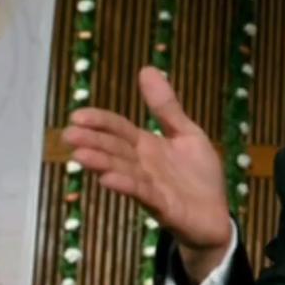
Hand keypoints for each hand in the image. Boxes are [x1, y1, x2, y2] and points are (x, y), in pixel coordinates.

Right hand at [62, 66, 231, 283]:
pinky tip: (109, 179)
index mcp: (148, 147)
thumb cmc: (199, 176)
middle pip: (115, 150)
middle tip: (68, 135)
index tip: (77, 115)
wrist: (216, 216)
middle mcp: (143, 166)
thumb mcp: (187, 134)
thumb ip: (166, 108)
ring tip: (80, 156)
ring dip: (103, 164)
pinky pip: (144, 194)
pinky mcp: (164, 206)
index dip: (100, 122)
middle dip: (93, 142)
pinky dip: (128, 186)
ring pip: (123, 172)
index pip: (119, 130)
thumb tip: (147, 68)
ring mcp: (151, 186)